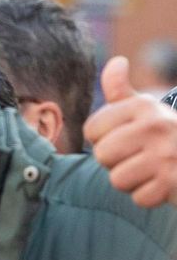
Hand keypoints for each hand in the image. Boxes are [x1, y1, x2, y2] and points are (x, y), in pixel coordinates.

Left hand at [83, 55, 176, 207]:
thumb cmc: (167, 136)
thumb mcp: (146, 110)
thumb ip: (122, 91)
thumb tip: (115, 62)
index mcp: (143, 106)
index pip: (92, 129)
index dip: (103, 140)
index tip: (126, 139)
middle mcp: (156, 125)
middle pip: (102, 155)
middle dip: (116, 162)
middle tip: (140, 157)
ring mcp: (167, 153)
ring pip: (118, 179)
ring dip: (133, 181)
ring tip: (152, 170)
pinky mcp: (174, 180)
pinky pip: (139, 198)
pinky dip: (150, 196)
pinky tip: (164, 184)